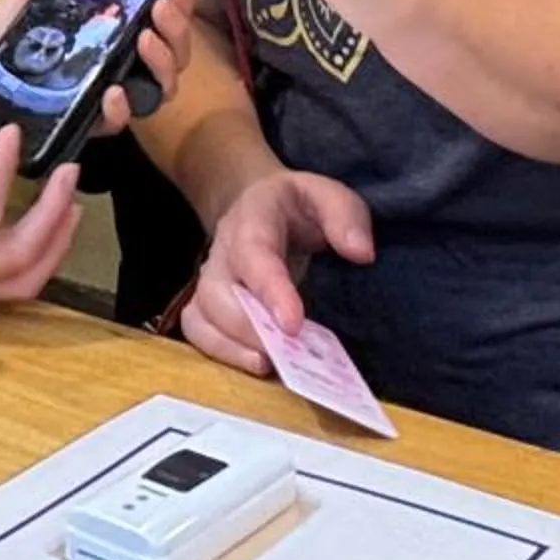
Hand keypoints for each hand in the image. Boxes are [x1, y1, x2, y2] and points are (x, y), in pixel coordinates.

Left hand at [0, 0, 199, 143]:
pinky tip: (113, 90)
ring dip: (163, 61)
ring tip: (144, 38)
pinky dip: (122, 107)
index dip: (180, 6)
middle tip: (161, 7)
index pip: (166, 22)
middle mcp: (124, 64)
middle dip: (178, 28)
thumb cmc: (9, 33)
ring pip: (161, 88)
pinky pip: (121, 120)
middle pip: (175, 53)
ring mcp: (111, 94)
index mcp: (119, 32)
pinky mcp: (90, 122)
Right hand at [0, 129, 83, 302]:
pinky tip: (52, 222)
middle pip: (18, 257)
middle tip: (69, 170)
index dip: (2, 173)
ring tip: (72, 200)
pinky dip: (41, 254)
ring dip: (56, 242)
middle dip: (51, 213)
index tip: (12, 133)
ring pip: (24, 279)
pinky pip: (15, 280)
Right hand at [176, 168, 373, 378]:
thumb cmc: (298, 204)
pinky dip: (220, 352)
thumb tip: (361, 253)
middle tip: (287, 354)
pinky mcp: (208, 300)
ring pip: (201, 315)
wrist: (260, 202)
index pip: (254, 254)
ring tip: (269, 365)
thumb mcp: (329, 195)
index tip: (292, 325)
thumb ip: (347, 218)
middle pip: (217, 292)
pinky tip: (256, 363)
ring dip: (231, 346)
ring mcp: (211, 276)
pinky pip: (198, 330)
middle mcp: (224, 248)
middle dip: (248, 328)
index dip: (270, 291)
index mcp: (253, 216)